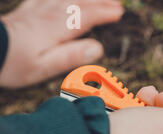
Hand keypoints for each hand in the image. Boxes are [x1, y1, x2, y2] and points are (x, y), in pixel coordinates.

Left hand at [0, 0, 123, 87]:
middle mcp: (47, 15)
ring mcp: (36, 11)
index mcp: (55, 29)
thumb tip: (97, 48)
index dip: (103, 13)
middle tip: (116, 3)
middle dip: (99, 2)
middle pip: (78, 4)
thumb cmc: (13, 64)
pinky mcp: (27, 12)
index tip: (118, 13)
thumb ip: (70, 57)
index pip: (85, 17)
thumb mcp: (43, 67)